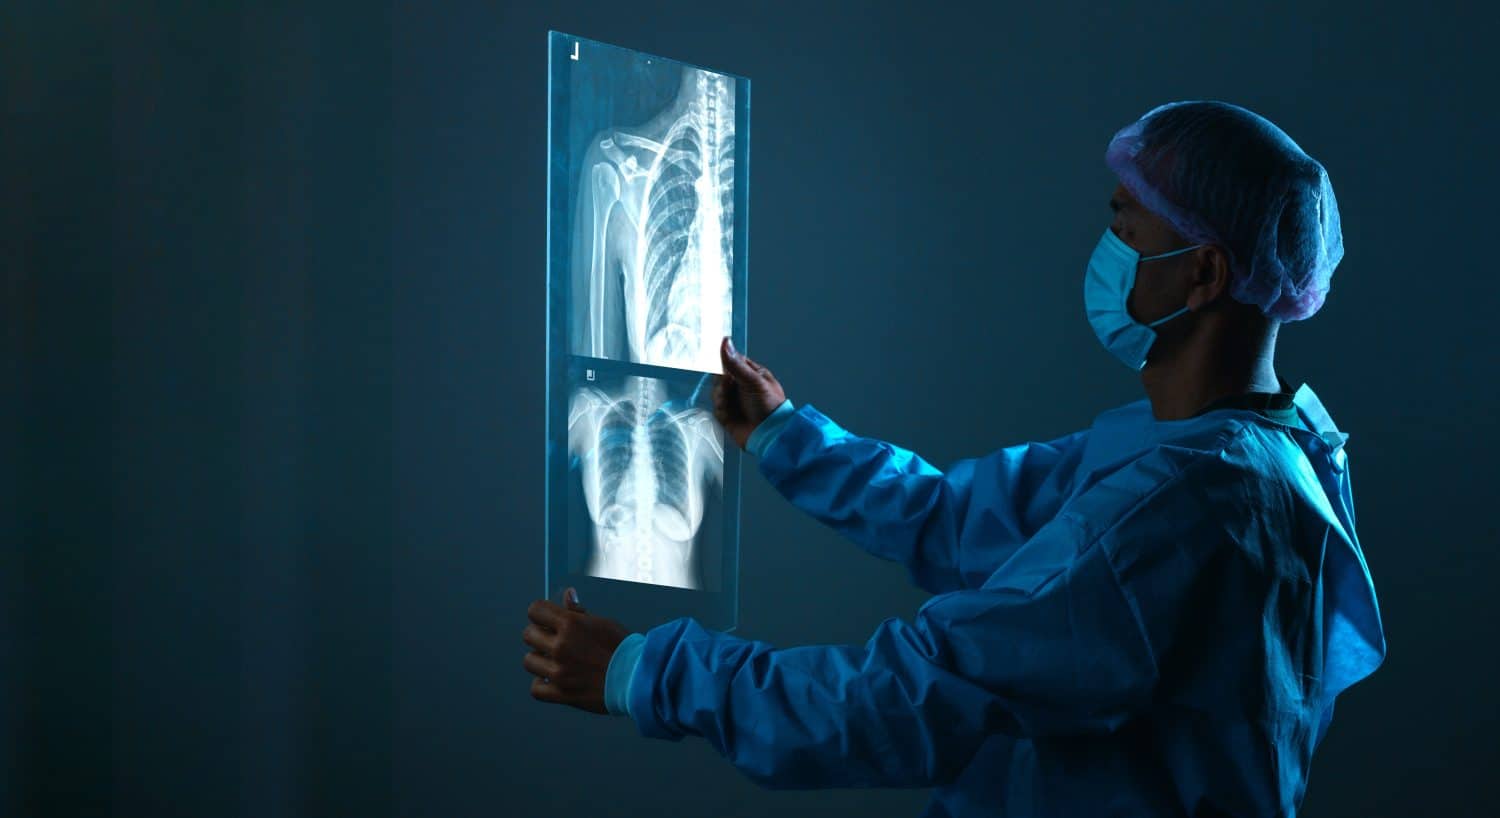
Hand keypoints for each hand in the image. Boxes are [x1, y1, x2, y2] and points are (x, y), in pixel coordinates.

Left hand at [522, 587, 629, 714]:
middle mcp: (561, 646)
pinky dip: (541, 684)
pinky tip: (552, 679)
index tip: (546, 618)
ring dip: (539, 659)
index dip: (540, 612)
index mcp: (571, 624)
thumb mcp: (602, 623)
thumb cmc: (624, 648)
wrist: (637, 679)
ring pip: (529, 661)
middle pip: (528, 634)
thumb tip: (567, 595)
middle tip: (552, 640)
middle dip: (538, 634)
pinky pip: (536, 688)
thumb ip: (578, 612)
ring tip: (554, 661)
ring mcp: (559, 671)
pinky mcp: (562, 693)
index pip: (535, 610)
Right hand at [713, 336, 786, 450]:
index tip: (719, 362)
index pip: (733, 361)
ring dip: (721, 396)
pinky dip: (720, 409)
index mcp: (752, 374)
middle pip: (720, 376)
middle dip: (722, 382)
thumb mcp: (753, 381)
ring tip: (729, 403)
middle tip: (728, 385)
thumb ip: (736, 363)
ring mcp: (735, 401)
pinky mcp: (728, 415)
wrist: (769, 435)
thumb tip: (726, 341)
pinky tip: (728, 413)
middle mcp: (742, 386)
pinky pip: (716, 407)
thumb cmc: (769, 406)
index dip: (725, 362)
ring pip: (716, 391)